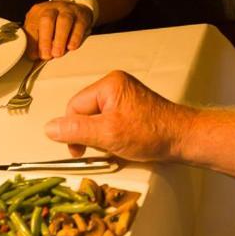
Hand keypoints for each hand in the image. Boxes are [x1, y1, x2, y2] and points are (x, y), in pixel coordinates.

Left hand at [24, 0, 92, 59]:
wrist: (73, 8)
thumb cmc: (54, 21)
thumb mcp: (41, 27)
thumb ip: (36, 40)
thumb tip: (34, 55)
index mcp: (38, 11)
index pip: (32, 25)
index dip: (32, 41)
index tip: (33, 55)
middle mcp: (52, 8)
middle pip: (47, 20)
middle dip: (45, 39)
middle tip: (46, 55)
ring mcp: (68, 10)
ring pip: (64, 21)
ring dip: (60, 39)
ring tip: (57, 54)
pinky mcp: (82, 16)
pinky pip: (79, 25)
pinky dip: (75, 37)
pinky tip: (71, 47)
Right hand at [44, 71, 194, 159]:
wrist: (184, 139)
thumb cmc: (152, 134)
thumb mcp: (108, 134)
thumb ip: (77, 130)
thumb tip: (50, 128)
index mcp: (109, 84)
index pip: (75, 106)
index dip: (74, 130)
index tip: (79, 151)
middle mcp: (115, 85)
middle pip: (85, 111)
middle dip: (89, 133)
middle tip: (101, 148)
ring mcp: (125, 95)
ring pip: (96, 117)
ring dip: (100, 135)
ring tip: (115, 145)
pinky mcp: (131, 107)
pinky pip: (109, 119)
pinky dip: (110, 133)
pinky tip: (121, 143)